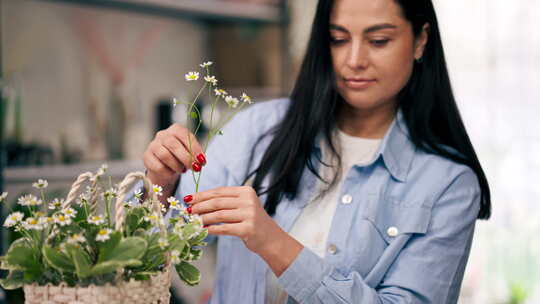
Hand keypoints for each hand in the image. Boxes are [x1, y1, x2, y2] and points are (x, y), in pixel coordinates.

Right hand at [143, 123, 205, 187]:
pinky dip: (168, 172)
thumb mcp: (190, 152)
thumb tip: (201, 161)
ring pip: (165, 156)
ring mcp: (153, 145)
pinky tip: (171, 172)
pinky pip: (158, 166)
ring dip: (177, 166)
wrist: (165, 166)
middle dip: (186, 158)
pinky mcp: (146, 157)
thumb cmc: (180, 156)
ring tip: (182, 170)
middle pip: (173, 145)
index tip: (202, 160)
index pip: (184, 135)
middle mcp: (162, 134)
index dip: (194, 148)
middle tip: (195, 168)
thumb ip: (196, 155)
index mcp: (176, 129)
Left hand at [185, 186, 303, 275]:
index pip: (220, 191)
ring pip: (219, 215)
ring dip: (203, 218)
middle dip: (200, 206)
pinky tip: (203, 230)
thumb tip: (197, 203)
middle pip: (218, 202)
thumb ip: (225, 203)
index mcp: (246, 191)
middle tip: (188, 210)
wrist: (271, 239)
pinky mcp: (248, 229)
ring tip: (194, 221)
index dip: (202, 195)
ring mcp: (249, 214)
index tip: (189, 199)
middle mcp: (248, 201)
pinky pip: (224, 228)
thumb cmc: (252, 222)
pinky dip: (211, 229)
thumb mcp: (242, 207)